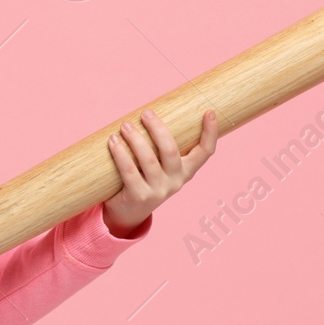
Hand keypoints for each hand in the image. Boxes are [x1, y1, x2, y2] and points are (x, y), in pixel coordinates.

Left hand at [101, 108, 218, 234]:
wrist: (128, 213)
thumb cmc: (143, 178)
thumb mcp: (158, 164)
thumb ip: (159, 145)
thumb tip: (149, 111)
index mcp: (185, 171)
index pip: (205, 153)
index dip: (210, 133)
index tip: (209, 112)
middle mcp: (176, 181)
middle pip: (171, 150)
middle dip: (158, 129)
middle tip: (145, 113)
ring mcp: (158, 191)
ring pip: (149, 160)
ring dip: (136, 139)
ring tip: (125, 125)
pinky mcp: (139, 197)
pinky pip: (129, 171)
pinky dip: (120, 154)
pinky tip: (113, 142)